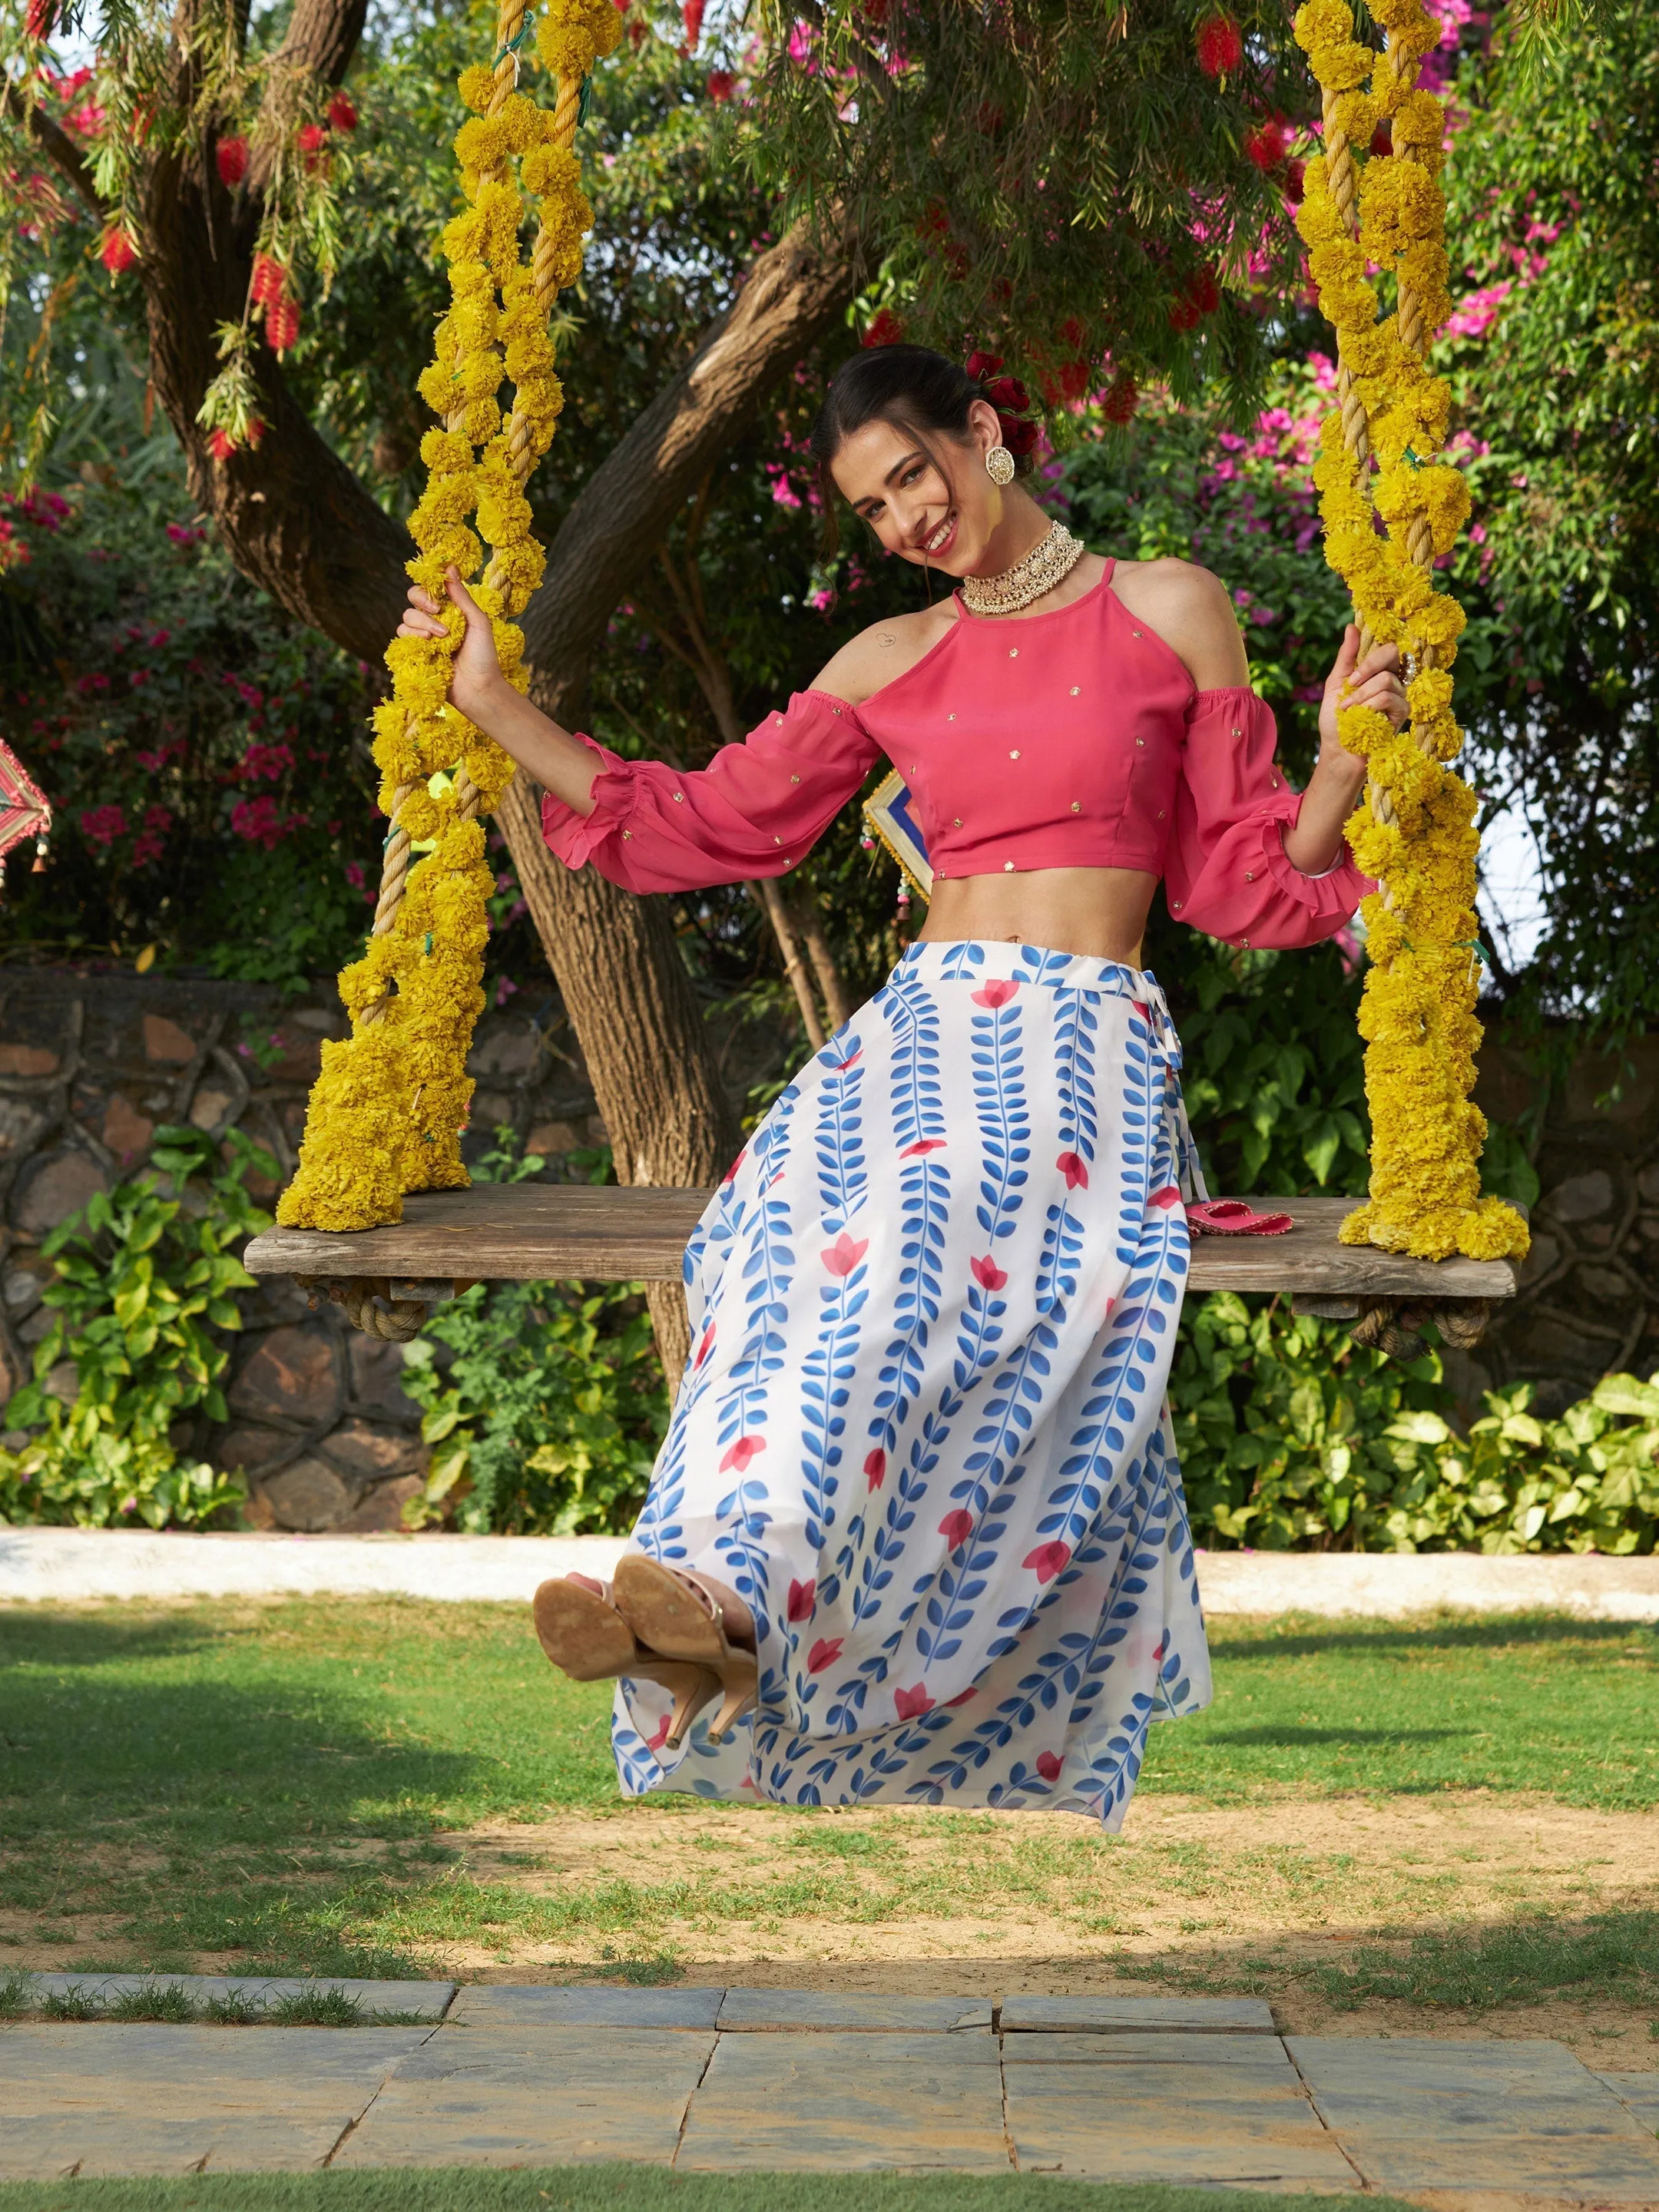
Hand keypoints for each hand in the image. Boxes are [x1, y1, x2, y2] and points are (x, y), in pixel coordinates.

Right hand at [396, 567, 506, 723]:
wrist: (479, 689)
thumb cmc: (483, 656)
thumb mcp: (478, 622)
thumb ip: (462, 596)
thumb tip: (450, 566)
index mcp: (447, 611)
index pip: (426, 591)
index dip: (426, 591)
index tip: (438, 601)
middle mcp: (432, 623)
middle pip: (411, 603)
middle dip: (423, 610)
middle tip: (440, 621)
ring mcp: (422, 640)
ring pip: (405, 622)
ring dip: (422, 628)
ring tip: (441, 641)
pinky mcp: (415, 656)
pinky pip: (401, 641)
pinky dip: (412, 642)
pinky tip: (429, 650)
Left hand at [1318, 624, 1407, 774]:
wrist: (1339, 751)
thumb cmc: (1336, 720)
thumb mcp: (1336, 683)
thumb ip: (1346, 656)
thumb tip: (1352, 626)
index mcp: (1377, 670)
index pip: (1386, 647)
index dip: (1370, 654)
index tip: (1351, 675)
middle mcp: (1393, 679)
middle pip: (1392, 653)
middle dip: (1367, 667)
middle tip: (1350, 684)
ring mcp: (1400, 695)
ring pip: (1386, 679)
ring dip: (1361, 695)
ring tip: (1349, 710)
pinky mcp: (1403, 712)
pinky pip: (1388, 697)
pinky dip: (1368, 707)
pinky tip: (1361, 718)